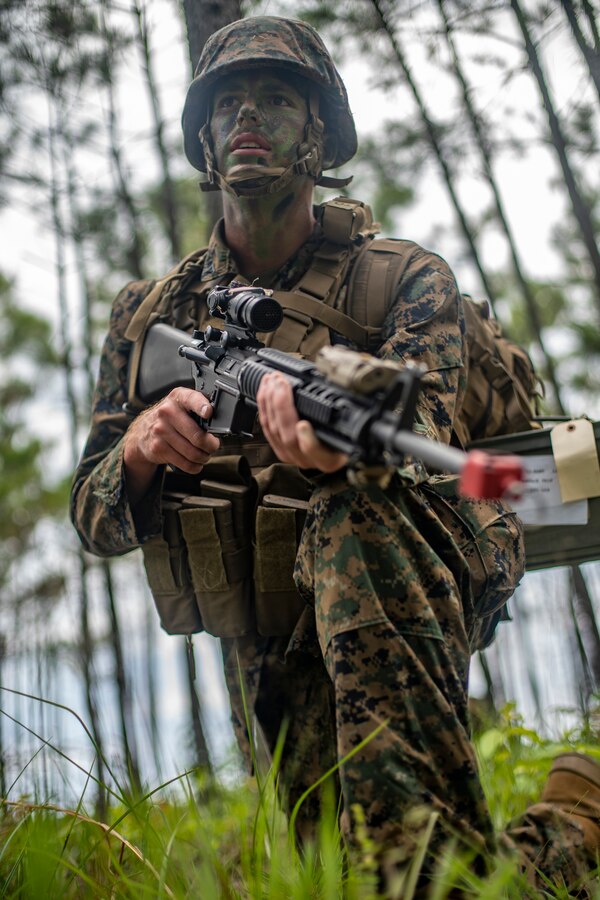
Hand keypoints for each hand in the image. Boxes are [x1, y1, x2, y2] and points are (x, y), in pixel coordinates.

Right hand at [123, 387, 219, 502]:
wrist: (142, 431)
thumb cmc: (170, 418)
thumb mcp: (182, 405)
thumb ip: (199, 408)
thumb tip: (220, 423)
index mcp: (178, 397)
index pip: (192, 399)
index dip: (202, 406)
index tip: (208, 412)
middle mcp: (167, 412)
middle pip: (198, 436)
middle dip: (211, 445)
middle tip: (213, 446)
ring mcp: (161, 430)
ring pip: (193, 453)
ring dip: (204, 457)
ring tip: (204, 455)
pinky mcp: (158, 448)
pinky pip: (185, 463)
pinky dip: (195, 466)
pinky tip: (196, 463)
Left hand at [257, 372, 347, 472]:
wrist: (334, 450)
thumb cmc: (346, 437)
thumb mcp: (351, 431)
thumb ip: (344, 419)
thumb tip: (341, 392)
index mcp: (328, 459)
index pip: (316, 452)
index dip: (308, 440)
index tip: (303, 425)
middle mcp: (308, 460)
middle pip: (289, 437)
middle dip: (281, 406)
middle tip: (281, 382)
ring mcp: (290, 455)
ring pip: (274, 430)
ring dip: (270, 401)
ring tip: (272, 380)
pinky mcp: (279, 448)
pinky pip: (266, 427)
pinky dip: (264, 406)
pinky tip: (265, 389)